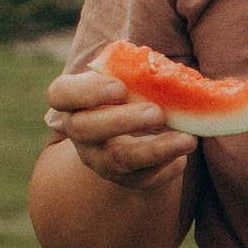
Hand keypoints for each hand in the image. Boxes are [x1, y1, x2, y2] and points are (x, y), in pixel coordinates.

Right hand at [41, 65, 195, 191]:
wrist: (140, 133)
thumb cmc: (133, 94)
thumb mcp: (129, 79)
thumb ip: (136, 70)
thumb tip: (163, 69)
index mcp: (74, 101)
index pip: (61, 94)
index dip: (87, 92)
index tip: (120, 88)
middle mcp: (80, 133)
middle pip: (86, 129)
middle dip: (122, 121)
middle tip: (157, 112)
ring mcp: (100, 160)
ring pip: (119, 159)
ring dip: (155, 149)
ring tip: (187, 139)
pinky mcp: (127, 179)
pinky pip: (144, 178)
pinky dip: (167, 165)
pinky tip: (184, 155)